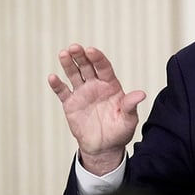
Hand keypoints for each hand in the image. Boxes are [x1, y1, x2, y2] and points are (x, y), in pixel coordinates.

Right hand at [47, 44, 145, 174]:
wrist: (105, 147)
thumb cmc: (120, 131)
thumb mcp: (128, 119)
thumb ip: (130, 105)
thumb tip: (142, 94)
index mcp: (111, 86)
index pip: (104, 67)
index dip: (98, 58)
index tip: (91, 50)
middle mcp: (96, 86)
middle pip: (87, 67)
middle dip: (81, 56)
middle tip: (74, 47)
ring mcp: (82, 93)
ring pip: (74, 75)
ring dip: (68, 64)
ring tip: (63, 54)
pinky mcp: (71, 104)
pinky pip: (63, 92)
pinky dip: (57, 85)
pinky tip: (53, 77)